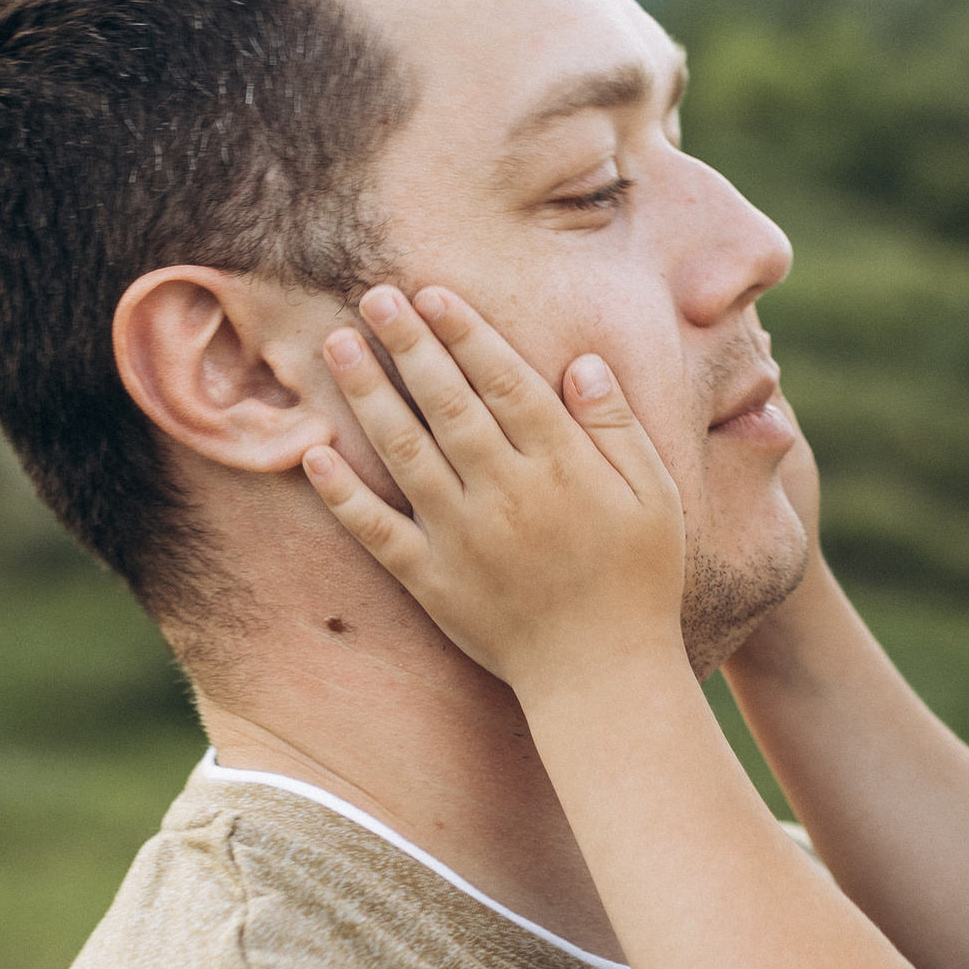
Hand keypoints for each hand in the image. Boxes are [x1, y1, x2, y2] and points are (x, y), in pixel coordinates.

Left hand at [302, 287, 686, 690]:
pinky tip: (314, 452)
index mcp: (562, 467)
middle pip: (447, 402)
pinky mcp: (431, 581)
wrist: (601, 676)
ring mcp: (461, 538)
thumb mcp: (654, 496)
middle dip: (409, 343)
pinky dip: (342, 493)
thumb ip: (618, 428)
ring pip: (404, 451)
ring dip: (368, 395)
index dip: (465, 332)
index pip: (504, 381)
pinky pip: (376, 530)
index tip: (432, 292)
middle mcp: (505, 493)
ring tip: (338, 346)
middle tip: (374, 296)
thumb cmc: (638, 579)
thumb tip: (583, 363)